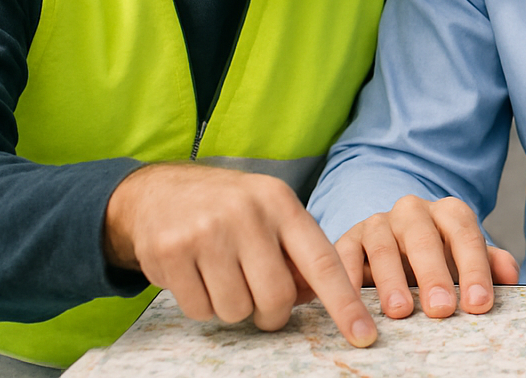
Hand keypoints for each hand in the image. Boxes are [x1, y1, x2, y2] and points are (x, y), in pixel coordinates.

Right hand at [103, 163, 375, 346]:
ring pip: (236, 310)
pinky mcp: (170, 252)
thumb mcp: (271, 215)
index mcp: (281, 203)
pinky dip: (202, 305)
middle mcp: (247, 214)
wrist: (161, 190)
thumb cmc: (231, 210)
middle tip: (261, 303)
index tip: (364, 334)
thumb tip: (319, 297)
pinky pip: (200, 310)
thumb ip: (298, 253)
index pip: (322, 262)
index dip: (344, 303)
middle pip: (277, 297)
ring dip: (234, 308)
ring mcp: (206, 231)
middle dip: (272, 314)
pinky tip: (196, 276)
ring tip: (223, 278)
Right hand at [334, 195, 519, 319]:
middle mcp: (412, 211)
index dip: (474, 269)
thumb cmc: (436, 256)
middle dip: (435, 276)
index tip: (479, 304)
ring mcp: (378, 223)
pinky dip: (347, 278)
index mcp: (448, 212)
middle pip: (424, 240)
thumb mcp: (464, 258)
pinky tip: (352, 301)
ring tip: (400, 312)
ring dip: (391, 281)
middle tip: (442, 310)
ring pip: (383, 247)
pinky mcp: (349, 238)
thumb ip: (488, 264)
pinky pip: (344, 256)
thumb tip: (511, 275)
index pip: (465, 235)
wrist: (391, 241)